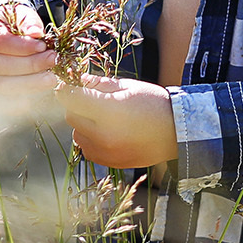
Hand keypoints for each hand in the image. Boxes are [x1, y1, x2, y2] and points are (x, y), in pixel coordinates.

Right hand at [0, 4, 57, 116]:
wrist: (4, 33)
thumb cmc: (12, 23)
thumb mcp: (19, 14)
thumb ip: (27, 21)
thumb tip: (36, 33)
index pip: (0, 42)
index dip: (22, 46)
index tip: (42, 45)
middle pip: (1, 65)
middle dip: (30, 64)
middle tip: (52, 59)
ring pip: (4, 84)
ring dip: (30, 82)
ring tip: (51, 77)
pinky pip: (9, 96)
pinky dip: (26, 93)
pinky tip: (43, 87)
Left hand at [59, 74, 177, 169]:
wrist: (176, 133)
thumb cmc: (154, 103)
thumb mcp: (128, 86)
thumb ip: (100, 84)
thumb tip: (77, 80)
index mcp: (109, 110)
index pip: (71, 98)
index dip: (66, 88)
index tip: (68, 84)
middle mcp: (102, 134)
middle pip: (71, 116)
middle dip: (76, 105)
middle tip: (91, 98)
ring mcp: (104, 151)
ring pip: (77, 133)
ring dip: (83, 123)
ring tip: (103, 117)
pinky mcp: (107, 162)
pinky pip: (86, 148)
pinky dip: (91, 139)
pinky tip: (107, 132)